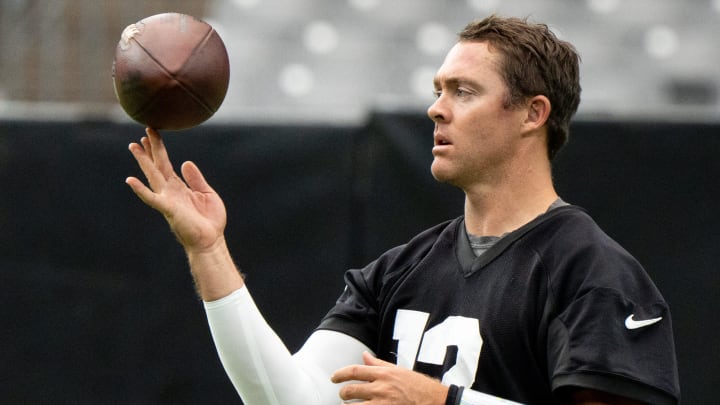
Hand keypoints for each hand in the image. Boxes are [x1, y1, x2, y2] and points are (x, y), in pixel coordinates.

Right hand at [126, 128, 226, 252]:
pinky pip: (152, 198)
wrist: (211, 241)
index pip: (165, 164)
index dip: (159, 148)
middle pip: (157, 166)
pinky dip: (141, 189)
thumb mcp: (207, 194)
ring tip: (134, 146)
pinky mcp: (169, 209)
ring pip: (153, 176)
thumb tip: (185, 162)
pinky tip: (130, 180)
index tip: (152, 132)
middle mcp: (170, 191)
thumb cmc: (209, 220)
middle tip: (143, 132)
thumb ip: (196, 179)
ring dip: (143, 161)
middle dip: (150, 149)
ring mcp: (167, 199)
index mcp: (179, 187)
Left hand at [331, 352, 448, 404]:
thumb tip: (364, 356)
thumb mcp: (399, 371)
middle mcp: (381, 388)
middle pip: (350, 390)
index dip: (340, 374)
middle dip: (343, 393)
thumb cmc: (418, 386)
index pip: (355, 371)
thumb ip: (379, 364)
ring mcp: (383, 404)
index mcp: (384, 374)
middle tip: (343, 395)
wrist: (435, 401)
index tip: (333, 378)